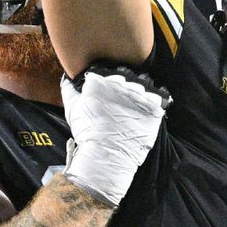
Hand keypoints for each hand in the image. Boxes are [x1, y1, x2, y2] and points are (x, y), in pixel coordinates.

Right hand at [61, 66, 169, 205]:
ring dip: (141, 92)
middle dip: (127, 86)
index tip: (111, 91)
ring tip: (136, 105)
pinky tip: (148, 108)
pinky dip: (155, 101)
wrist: (105, 155)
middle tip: (123, 101)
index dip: (113, 81)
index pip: (112, 72)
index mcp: (102, 81)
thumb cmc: (87, 133)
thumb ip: (69, 90)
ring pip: (145, 85)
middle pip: (129, 77)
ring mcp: (139, 95)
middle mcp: (122, 84)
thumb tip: (67, 77)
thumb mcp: (73, 109)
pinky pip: (159, 97)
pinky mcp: (153, 107)